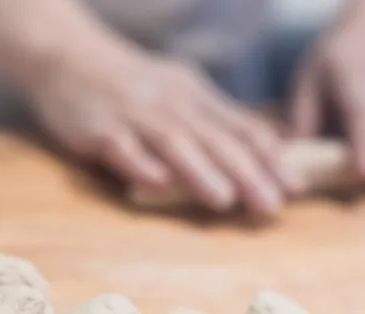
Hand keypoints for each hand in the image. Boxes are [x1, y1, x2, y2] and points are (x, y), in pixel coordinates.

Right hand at [26, 39, 301, 216]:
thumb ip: (219, 119)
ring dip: (199, 172)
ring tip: (225, 201)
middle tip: (272, 206)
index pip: (241, 128)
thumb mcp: (182, 90)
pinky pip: (121, 147)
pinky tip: (157, 184)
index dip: (271, 158)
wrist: (68, 55)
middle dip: (247, 174)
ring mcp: (134, 116)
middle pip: (215, 140)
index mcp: (196, 96)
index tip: (296, 185)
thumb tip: (270, 144)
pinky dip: (139, 165)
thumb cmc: (133, 83)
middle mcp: (171, 105)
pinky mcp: (98, 129)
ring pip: (173, 143)